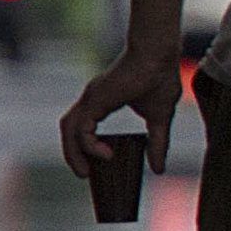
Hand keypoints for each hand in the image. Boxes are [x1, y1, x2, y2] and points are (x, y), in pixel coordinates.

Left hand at [57, 50, 182, 180]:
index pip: (84, 126)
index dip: (86, 146)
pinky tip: (105, 155)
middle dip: (72, 154)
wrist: (158, 56)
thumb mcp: (161, 118)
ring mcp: (90, 99)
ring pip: (68, 131)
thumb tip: (159, 169)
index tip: (100, 162)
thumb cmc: (161, 79)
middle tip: (84, 174)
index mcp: (102, 101)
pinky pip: (81, 130)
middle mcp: (91, 100)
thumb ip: (159, 143)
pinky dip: (88, 146)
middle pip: (69, 130)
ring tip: (85, 173)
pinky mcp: (94, 101)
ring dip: (72, 154)